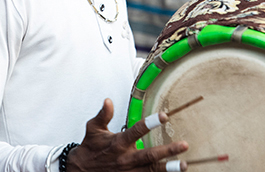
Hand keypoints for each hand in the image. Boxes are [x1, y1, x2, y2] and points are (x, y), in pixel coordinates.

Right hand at [67, 99, 187, 171]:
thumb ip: (103, 114)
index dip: (151, 123)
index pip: (137, 130)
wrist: (80, 171)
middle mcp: (125, 158)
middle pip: (150, 155)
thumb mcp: (93, 128)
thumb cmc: (90, 148)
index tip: (164, 116)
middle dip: (168, 151)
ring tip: (183, 165)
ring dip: (168, 168)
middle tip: (184, 145)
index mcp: (118, 143)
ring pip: (152, 170)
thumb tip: (108, 100)